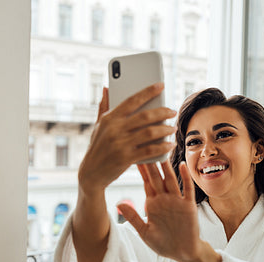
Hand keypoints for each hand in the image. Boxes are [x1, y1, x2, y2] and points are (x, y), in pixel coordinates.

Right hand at [78, 83, 176, 197]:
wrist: (91, 173)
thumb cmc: (97, 147)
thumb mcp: (98, 126)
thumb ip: (103, 106)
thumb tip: (106, 88)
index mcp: (109, 118)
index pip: (132, 100)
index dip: (148, 91)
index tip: (161, 85)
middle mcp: (115, 129)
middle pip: (145, 116)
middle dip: (163, 112)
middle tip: (172, 111)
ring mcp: (120, 144)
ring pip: (150, 132)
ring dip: (165, 130)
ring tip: (172, 128)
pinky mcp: (126, 158)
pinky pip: (150, 150)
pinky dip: (162, 147)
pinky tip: (170, 145)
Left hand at [117, 160, 201, 261]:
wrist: (183, 253)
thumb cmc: (163, 244)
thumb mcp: (144, 232)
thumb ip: (132, 217)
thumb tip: (118, 203)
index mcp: (152, 203)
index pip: (145, 182)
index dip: (140, 170)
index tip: (134, 154)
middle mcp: (164, 198)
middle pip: (156, 177)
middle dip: (151, 162)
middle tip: (146, 145)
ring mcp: (177, 201)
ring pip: (170, 179)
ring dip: (166, 166)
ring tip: (162, 150)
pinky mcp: (188, 205)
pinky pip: (187, 189)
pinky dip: (185, 177)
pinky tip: (182, 165)